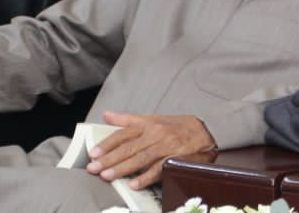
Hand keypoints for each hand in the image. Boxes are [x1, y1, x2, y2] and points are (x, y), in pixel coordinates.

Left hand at [87, 112, 215, 188]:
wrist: (205, 134)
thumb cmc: (176, 128)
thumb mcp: (153, 119)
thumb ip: (128, 120)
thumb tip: (107, 115)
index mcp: (148, 124)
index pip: (124, 133)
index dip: (107, 143)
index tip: (93, 153)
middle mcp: (156, 133)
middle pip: (129, 147)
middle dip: (110, 159)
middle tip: (94, 168)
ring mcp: (167, 146)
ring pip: (141, 158)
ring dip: (123, 168)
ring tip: (107, 176)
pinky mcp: (176, 158)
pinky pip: (159, 169)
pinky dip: (146, 177)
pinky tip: (134, 184)